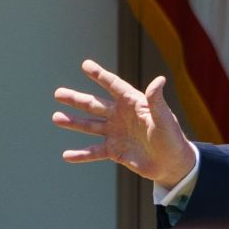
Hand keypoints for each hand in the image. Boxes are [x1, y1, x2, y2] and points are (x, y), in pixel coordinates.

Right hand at [53, 59, 195, 188]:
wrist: (172, 163)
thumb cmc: (172, 137)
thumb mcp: (164, 118)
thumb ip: (157, 101)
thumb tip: (159, 79)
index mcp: (133, 103)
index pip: (114, 85)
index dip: (100, 75)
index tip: (85, 65)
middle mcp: (121, 116)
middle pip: (95, 104)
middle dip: (76, 99)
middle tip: (58, 93)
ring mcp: (116, 133)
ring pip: (90, 125)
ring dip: (73, 123)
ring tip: (56, 118)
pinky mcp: (115, 151)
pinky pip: (94, 152)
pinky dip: (81, 154)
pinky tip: (67, 156)